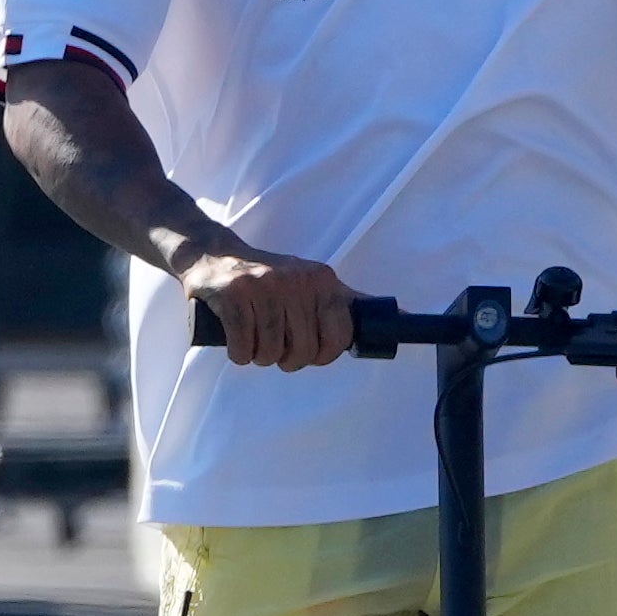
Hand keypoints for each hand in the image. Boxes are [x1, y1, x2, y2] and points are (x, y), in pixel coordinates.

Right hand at [178, 241, 356, 370]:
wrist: (213, 255)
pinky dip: (239, 355)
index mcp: (322, 280)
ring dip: (261, 358)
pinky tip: (237, 342)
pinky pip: (243, 347)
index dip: (323, 355)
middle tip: (276, 349)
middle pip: (304, 350)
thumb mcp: (315, 283)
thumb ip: (352, 302)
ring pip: (272, 352)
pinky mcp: (232, 295)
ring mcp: (262, 285)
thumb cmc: (270, 280)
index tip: (309, 351)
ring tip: (256, 342)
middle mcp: (296, 280)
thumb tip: (404, 319)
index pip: (339, 337)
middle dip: (288, 360)